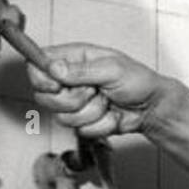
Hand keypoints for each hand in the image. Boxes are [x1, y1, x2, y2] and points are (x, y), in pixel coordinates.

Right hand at [30, 43, 165, 139]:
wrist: (151, 108)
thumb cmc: (138, 81)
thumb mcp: (111, 68)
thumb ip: (81, 70)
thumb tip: (55, 68)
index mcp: (74, 59)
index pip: (38, 66)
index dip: (41, 78)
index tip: (57, 84)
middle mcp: (70, 81)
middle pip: (44, 96)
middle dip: (72, 99)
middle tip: (94, 91)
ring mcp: (74, 103)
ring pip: (63, 117)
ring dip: (92, 112)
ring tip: (107, 102)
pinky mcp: (83, 122)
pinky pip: (81, 130)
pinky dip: (101, 124)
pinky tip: (111, 115)